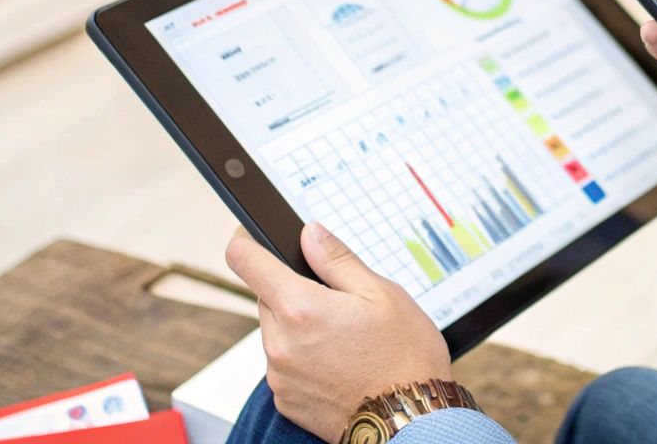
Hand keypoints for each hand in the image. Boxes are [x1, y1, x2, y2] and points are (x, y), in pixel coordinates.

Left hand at [225, 222, 452, 442]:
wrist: (412, 422)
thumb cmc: (405, 358)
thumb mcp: (382, 293)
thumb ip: (337, 259)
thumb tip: (309, 234)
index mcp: (300, 308)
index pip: (244, 259)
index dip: (246, 240)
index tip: (253, 236)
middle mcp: (280, 343)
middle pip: (266, 298)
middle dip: (293, 292)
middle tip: (336, 303)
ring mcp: (280, 376)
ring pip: (276, 332)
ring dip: (298, 327)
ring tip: (344, 339)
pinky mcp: (286, 400)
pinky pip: (284, 365)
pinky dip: (303, 359)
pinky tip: (338, 363)